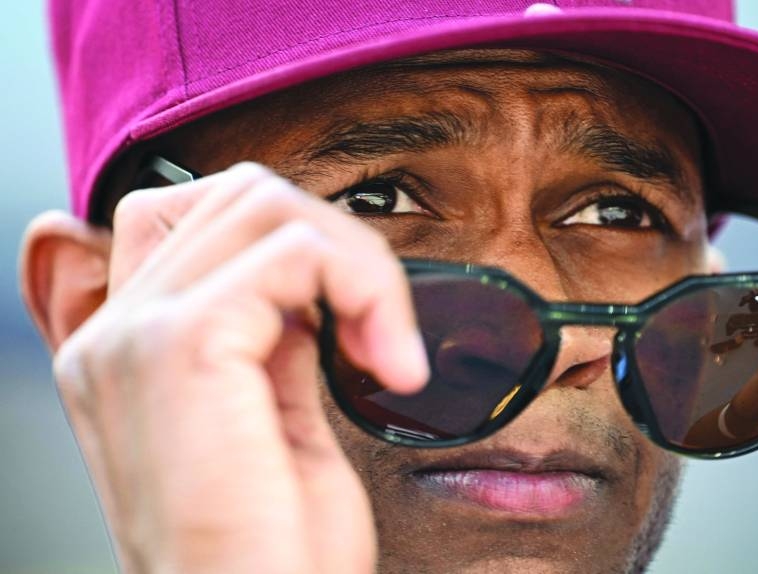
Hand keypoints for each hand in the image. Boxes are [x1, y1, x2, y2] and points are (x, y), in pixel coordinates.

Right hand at [45, 164, 427, 572]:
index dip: (290, 245)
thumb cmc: (272, 553)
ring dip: (358, 266)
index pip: (197, 218)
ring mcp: (135, 332)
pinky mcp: (181, 344)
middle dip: (335, 246)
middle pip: (238, 196)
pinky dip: (368, 289)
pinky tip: (387, 365)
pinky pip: (297, 249)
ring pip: (269, 205)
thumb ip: (272, 342)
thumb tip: (307, 280)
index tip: (346, 322)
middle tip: (377, 330)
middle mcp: (112, 332)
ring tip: (385, 351)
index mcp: (124, 349)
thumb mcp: (273, 425)